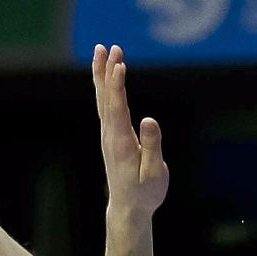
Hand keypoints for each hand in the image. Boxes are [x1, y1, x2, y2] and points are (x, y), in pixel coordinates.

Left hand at [92, 45, 168, 219]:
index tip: (119, 64)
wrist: (128, 208)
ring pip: (103, 98)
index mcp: (120, 143)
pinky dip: (105, 86)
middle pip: (105, 97)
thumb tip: (149, 120)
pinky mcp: (111, 135)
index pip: (117, 108)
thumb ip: (152, 146)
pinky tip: (107, 75)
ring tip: (103, 51)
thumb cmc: (145, 193)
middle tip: (109, 47)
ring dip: (102, 74)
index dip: (117, 85)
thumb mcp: (153, 174)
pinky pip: (106, 104)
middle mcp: (110, 135)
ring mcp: (108, 134)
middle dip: (107, 71)